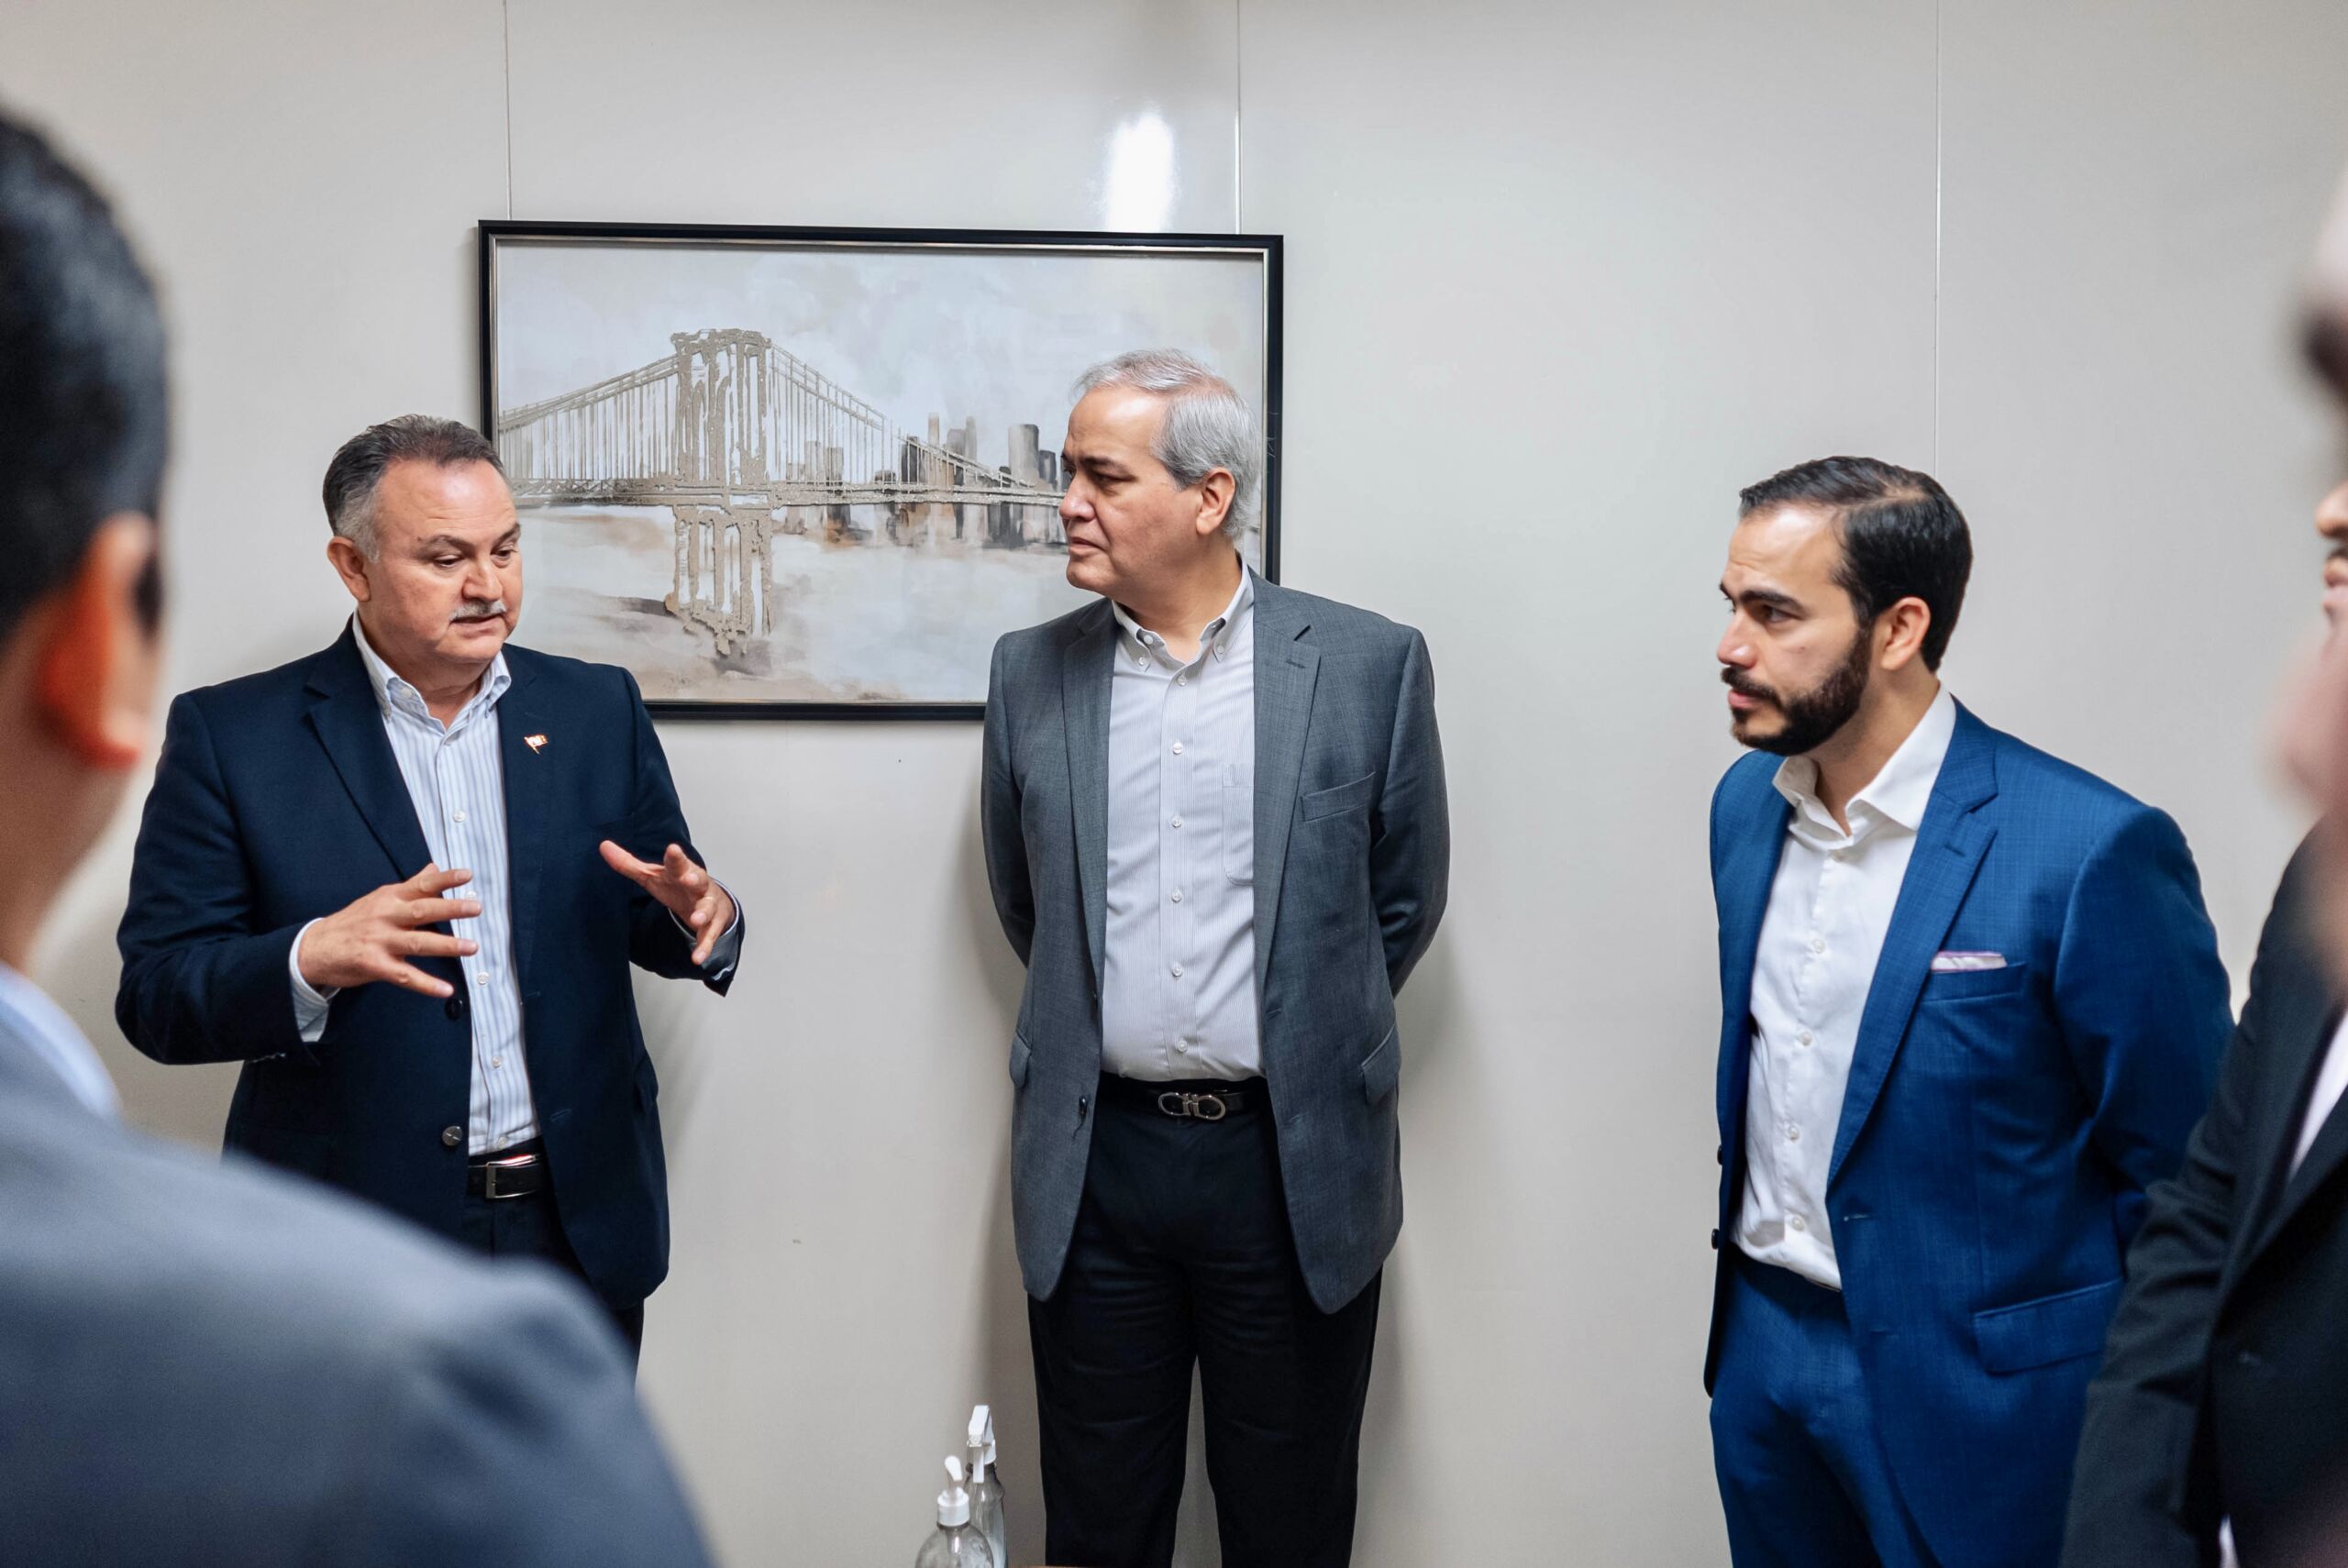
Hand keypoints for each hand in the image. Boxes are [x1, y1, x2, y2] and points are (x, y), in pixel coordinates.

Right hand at [297, 864, 480, 998]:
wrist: (314, 948)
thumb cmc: (353, 922)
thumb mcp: (380, 898)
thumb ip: (411, 886)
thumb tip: (434, 868)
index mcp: (389, 898)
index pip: (421, 885)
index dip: (444, 879)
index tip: (467, 875)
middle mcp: (386, 916)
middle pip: (422, 910)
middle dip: (450, 908)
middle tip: (476, 907)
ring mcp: (380, 941)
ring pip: (418, 943)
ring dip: (447, 945)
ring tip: (472, 947)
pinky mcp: (374, 965)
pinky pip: (405, 976)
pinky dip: (426, 984)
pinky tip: (446, 990)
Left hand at [600, 840, 735, 965]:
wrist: (713, 901)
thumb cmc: (677, 885)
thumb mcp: (652, 875)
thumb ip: (627, 863)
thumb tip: (603, 846)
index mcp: (681, 872)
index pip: (678, 862)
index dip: (675, 857)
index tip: (673, 849)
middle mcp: (697, 886)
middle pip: (698, 880)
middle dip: (694, 879)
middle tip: (688, 878)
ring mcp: (707, 905)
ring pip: (707, 908)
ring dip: (703, 913)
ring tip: (696, 919)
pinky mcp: (711, 926)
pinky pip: (708, 936)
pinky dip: (704, 947)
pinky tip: (697, 957)